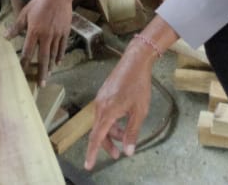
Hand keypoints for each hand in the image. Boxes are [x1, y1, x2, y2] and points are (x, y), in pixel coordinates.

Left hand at [5, 0, 72, 84]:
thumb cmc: (39, 2)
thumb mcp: (25, 13)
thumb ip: (16, 27)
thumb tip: (5, 37)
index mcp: (34, 31)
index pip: (27, 52)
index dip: (24, 63)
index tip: (22, 73)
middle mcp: (46, 36)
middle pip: (43, 58)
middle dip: (41, 72)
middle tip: (41, 84)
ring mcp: (57, 35)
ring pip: (53, 54)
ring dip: (50, 66)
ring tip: (47, 75)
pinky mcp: (65, 32)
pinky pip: (62, 47)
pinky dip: (60, 56)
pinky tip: (57, 62)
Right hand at [84, 41, 154, 168]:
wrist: (135, 61)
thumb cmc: (138, 85)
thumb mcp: (139, 111)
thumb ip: (132, 132)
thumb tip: (128, 151)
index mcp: (107, 112)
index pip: (97, 138)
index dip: (92, 153)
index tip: (88, 166)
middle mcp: (100, 106)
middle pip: (99, 131)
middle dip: (108, 144)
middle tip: (118, 155)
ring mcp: (101, 99)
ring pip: (103, 122)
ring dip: (113, 132)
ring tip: (126, 135)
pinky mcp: (104, 94)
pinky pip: (105, 113)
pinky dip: (112, 121)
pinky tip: (124, 120)